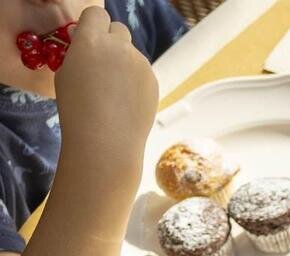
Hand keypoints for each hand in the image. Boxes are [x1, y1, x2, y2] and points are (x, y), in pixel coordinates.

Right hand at [52, 7, 156, 186]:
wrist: (106, 139)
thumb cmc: (77, 108)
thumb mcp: (66, 73)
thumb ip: (80, 52)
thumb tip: (89, 45)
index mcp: (92, 40)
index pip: (96, 13)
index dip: (92, 24)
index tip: (88, 37)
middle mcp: (119, 46)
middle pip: (118, 28)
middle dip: (110, 39)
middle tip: (101, 61)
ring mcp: (140, 63)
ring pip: (131, 53)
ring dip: (123, 62)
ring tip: (113, 91)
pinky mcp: (154, 79)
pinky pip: (142, 72)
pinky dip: (135, 80)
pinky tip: (126, 101)